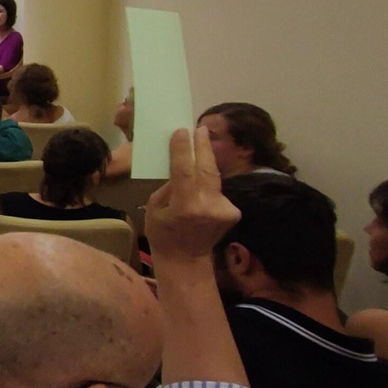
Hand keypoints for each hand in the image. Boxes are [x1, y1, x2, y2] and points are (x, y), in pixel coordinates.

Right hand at [145, 127, 240, 262]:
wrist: (186, 259)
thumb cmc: (162, 233)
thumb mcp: (154, 207)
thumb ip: (170, 186)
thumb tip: (181, 166)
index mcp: (185, 206)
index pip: (185, 170)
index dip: (183, 149)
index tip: (182, 131)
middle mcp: (208, 205)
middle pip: (206, 168)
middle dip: (203, 147)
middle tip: (200, 129)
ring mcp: (224, 208)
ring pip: (214, 178)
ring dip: (206, 162)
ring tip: (202, 143)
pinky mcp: (233, 211)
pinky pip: (218, 190)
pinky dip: (210, 184)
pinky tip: (203, 185)